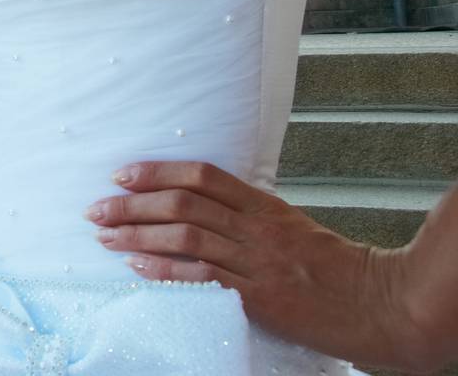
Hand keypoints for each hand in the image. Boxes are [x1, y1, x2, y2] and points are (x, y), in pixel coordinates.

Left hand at [89, 160, 455, 372]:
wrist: (378, 303)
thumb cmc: (331, 266)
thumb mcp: (289, 226)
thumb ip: (245, 214)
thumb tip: (195, 203)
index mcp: (263, 205)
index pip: (202, 175)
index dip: (157, 171)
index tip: (121, 174)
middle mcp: (256, 228)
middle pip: (183, 203)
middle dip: (132, 204)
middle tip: (97, 208)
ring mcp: (257, 261)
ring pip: (186, 236)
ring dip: (138, 234)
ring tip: (105, 235)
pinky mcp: (259, 296)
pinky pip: (204, 277)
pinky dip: (165, 269)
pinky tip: (136, 265)